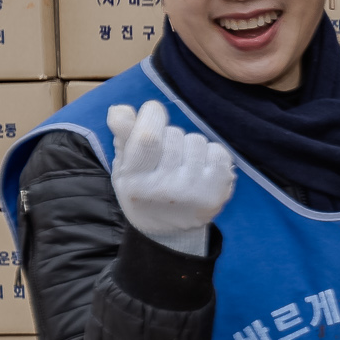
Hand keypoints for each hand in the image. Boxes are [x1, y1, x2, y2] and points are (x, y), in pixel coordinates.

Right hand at [106, 101, 234, 257]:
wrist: (167, 230)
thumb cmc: (142, 190)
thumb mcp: (123, 167)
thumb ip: (123, 137)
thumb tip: (121, 109)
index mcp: (135, 181)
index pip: (148, 138)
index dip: (152, 115)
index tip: (153, 110)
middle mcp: (166, 188)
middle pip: (173, 135)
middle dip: (169, 134)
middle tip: (165, 154)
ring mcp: (195, 191)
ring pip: (196, 140)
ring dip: (189, 144)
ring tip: (181, 164)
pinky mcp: (218, 191)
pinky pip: (218, 151)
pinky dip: (209, 153)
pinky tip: (200, 169)